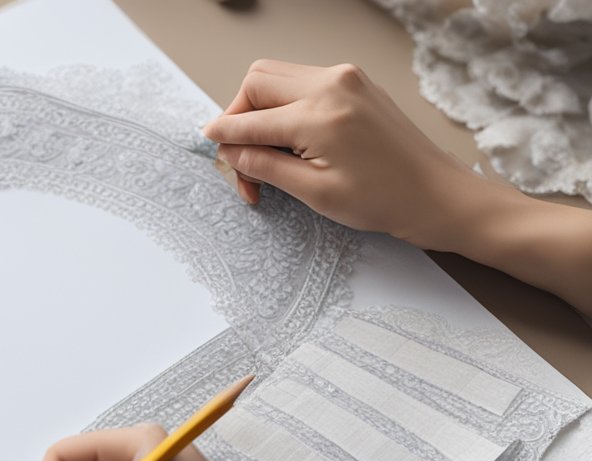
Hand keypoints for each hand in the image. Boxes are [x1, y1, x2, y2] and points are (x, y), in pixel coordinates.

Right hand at [202, 60, 487, 249]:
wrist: (435, 194)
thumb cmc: (383, 199)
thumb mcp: (314, 192)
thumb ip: (265, 166)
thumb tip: (229, 150)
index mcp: (319, 115)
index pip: (251, 120)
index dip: (224, 136)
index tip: (209, 145)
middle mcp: (331, 85)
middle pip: (257, 82)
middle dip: (239, 116)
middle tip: (241, 155)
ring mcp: (345, 78)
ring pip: (276, 77)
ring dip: (260, 109)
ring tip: (267, 151)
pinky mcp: (354, 82)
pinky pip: (301, 82)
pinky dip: (284, 105)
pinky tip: (290, 139)